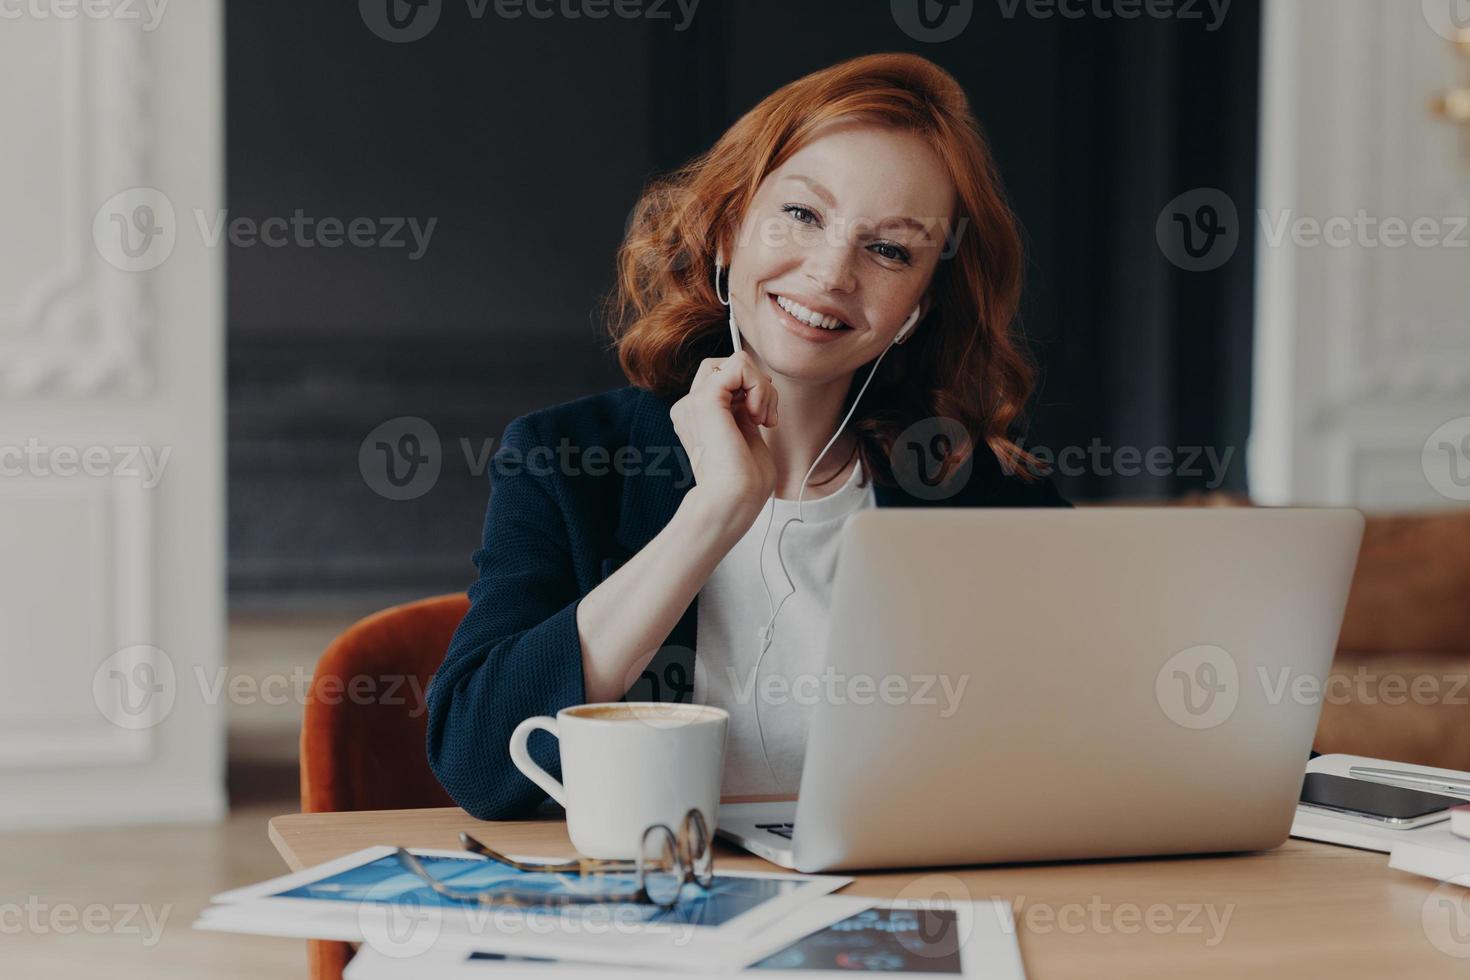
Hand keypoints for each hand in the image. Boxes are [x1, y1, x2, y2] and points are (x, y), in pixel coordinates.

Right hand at [669, 351, 777, 538]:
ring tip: (762, 419)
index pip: (726, 377)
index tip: (764, 420)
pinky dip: (759, 386)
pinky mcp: (705, 398)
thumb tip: (759, 384)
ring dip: (762, 387)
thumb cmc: (745, 482)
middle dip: (758, 383)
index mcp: (699, 415)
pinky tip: (757, 416)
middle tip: (765, 417)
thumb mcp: (748, 433)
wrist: (733, 500)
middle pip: (728, 364)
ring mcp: (694, 401)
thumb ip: (746, 407)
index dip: (753, 389)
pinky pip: (739, 365)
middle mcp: (691, 406)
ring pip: (737, 362)